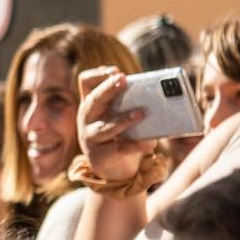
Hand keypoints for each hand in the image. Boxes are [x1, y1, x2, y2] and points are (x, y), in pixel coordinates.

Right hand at [76, 66, 151, 189]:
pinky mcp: (101, 155)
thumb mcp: (116, 115)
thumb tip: (153, 92)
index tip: (115, 72)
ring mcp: (91, 137)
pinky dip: (137, 145)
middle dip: (108, 89)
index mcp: (91, 104)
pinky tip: (151, 143)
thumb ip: (126, 103)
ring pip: (105, 127)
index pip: (85, 82)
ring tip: (141, 113)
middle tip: (123, 79)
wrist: (111, 168)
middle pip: (94, 100)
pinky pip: (120, 149)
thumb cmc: (118, 134)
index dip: (98, 74)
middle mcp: (86, 118)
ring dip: (123, 119)